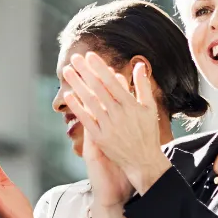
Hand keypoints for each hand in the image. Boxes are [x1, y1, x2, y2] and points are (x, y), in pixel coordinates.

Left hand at [62, 52, 171, 195]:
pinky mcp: (100, 138)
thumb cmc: (147, 132)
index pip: (112, 82)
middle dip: (85, 72)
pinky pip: (86, 119)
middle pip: (98, 88)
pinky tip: (68, 95)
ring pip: (90, 101)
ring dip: (77, 85)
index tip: (90, 55)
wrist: (143, 161)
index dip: (100, 68)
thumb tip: (140, 65)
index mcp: (131, 105)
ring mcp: (108, 126)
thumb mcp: (150, 107)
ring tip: (67, 72)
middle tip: (74, 58)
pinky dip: (77, 107)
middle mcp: (119, 114)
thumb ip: (143, 85)